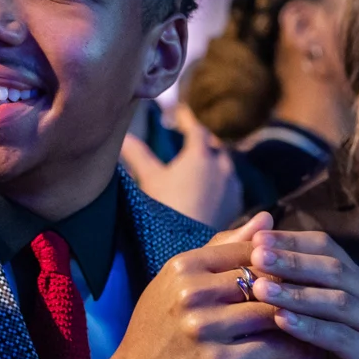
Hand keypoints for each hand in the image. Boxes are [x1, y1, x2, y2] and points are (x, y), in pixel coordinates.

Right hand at [81, 213, 304, 358]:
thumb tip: (268, 217)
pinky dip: (295, 346)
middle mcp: (191, 293)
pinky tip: (307, 348)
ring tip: (323, 322)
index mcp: (183, 268)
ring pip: (272, 312)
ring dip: (302, 318)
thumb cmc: (157, 336)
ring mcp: (204, 328)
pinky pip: (273, 347)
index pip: (250, 250)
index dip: (280, 262)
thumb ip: (222, 250)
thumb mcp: (177, 285)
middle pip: (264, 280)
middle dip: (296, 289)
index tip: (302, 273)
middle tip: (325, 296)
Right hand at [119, 105, 241, 228]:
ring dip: (215, 163)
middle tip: (194, 140)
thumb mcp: (149, 178)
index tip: (182, 113)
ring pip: (226, 167)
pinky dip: (221, 183)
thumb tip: (122, 136)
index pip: (197, 129)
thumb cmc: (166, 208)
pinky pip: (230, 187)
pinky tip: (212, 191)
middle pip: (215, 147)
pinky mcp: (236, 206)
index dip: (188, 120)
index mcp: (199, 155)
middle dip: (205, 142)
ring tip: (204, 166)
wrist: (189, 244)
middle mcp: (221, 167)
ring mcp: (232, 187)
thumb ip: (137, 154)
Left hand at [244, 222, 358, 358]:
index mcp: (355, 282)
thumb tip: (232, 248)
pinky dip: (311, 327)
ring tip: (261, 289)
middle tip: (256, 257)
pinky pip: (342, 337)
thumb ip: (263, 288)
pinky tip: (281, 321)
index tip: (255, 240)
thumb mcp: (278, 321)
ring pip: (339, 301)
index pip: (324, 247)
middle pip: (334, 268)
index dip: (290, 242)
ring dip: (298, 293)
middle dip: (292, 262)